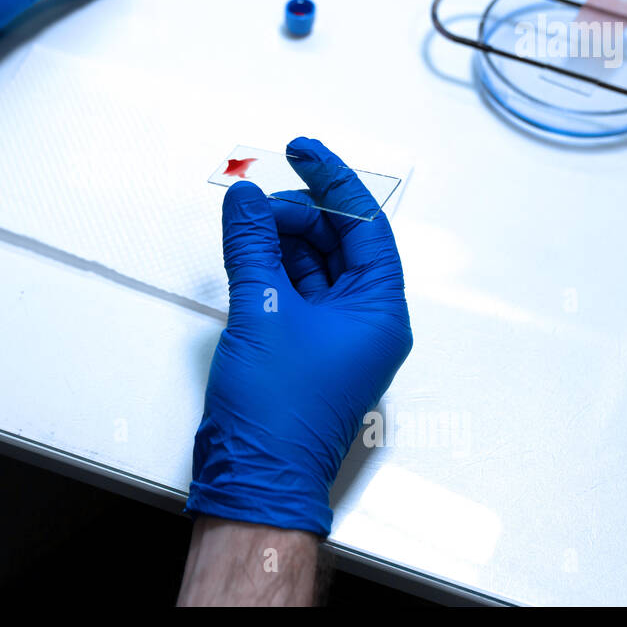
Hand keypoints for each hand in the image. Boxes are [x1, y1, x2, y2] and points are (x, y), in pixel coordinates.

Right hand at [186, 137, 413, 535]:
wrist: (254, 476)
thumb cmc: (277, 414)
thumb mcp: (262, 310)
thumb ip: (253, 245)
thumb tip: (247, 199)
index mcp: (380, 311)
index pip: (364, 224)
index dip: (332, 180)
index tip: (303, 150)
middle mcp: (366, 321)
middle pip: (339, 241)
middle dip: (298, 212)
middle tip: (257, 201)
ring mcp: (335, 336)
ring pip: (314, 264)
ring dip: (280, 238)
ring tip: (246, 223)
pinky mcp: (304, 347)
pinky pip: (294, 289)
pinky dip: (270, 266)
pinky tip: (247, 250)